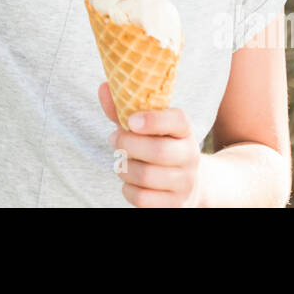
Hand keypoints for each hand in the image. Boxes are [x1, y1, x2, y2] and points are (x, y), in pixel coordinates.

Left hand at [99, 82, 200, 206]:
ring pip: (147, 175)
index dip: (154, 120)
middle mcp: (190, 157)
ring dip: (124, 167)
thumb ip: (125, 109)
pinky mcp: (176, 206)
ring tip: (122, 162)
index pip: (178, 120)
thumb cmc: (158, 147)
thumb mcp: (146, 128)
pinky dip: (128, 189)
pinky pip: (143, 198)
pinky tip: (130, 182)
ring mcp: (185, 184)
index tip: (131, 121)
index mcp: (184, 132)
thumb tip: (103, 87)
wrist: (189, 184)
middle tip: (113, 139)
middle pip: (158, 150)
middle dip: (127, 144)